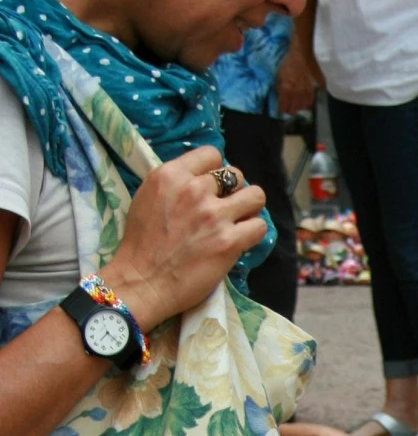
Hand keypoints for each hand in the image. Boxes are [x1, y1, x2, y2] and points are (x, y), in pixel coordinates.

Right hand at [111, 146, 267, 329]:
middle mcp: (194, 190)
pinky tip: (241, 240)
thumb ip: (176, 183)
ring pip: (255, 196)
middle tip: (224, 209)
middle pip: (236, 175)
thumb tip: (203, 177)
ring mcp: (214, 215)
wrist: (141, 282)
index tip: (213, 187)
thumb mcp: (149, 196)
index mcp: (171, 175)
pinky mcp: (229, 241)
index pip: (212, 154)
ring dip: (249, 208)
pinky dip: (253, 233)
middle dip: (233, 191)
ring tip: (238, 221)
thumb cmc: (141, 243)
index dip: (216, 171)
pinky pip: (259, 226)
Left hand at [275, 52, 316, 115]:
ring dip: (298, 106)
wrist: (301, 55)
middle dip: (289, 109)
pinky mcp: (314, 90)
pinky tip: (304, 100)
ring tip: (296, 102)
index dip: (281, 109)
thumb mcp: (278, 76)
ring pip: (302, 108)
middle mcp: (296, 94)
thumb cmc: (287, 64)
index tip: (280, 108)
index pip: (283, 108)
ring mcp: (306, 93)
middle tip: (288, 104)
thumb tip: (281, 98)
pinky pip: (310, 103)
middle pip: (293, 111)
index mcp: (286, 90)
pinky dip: (306, 104)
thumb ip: (279, 89)